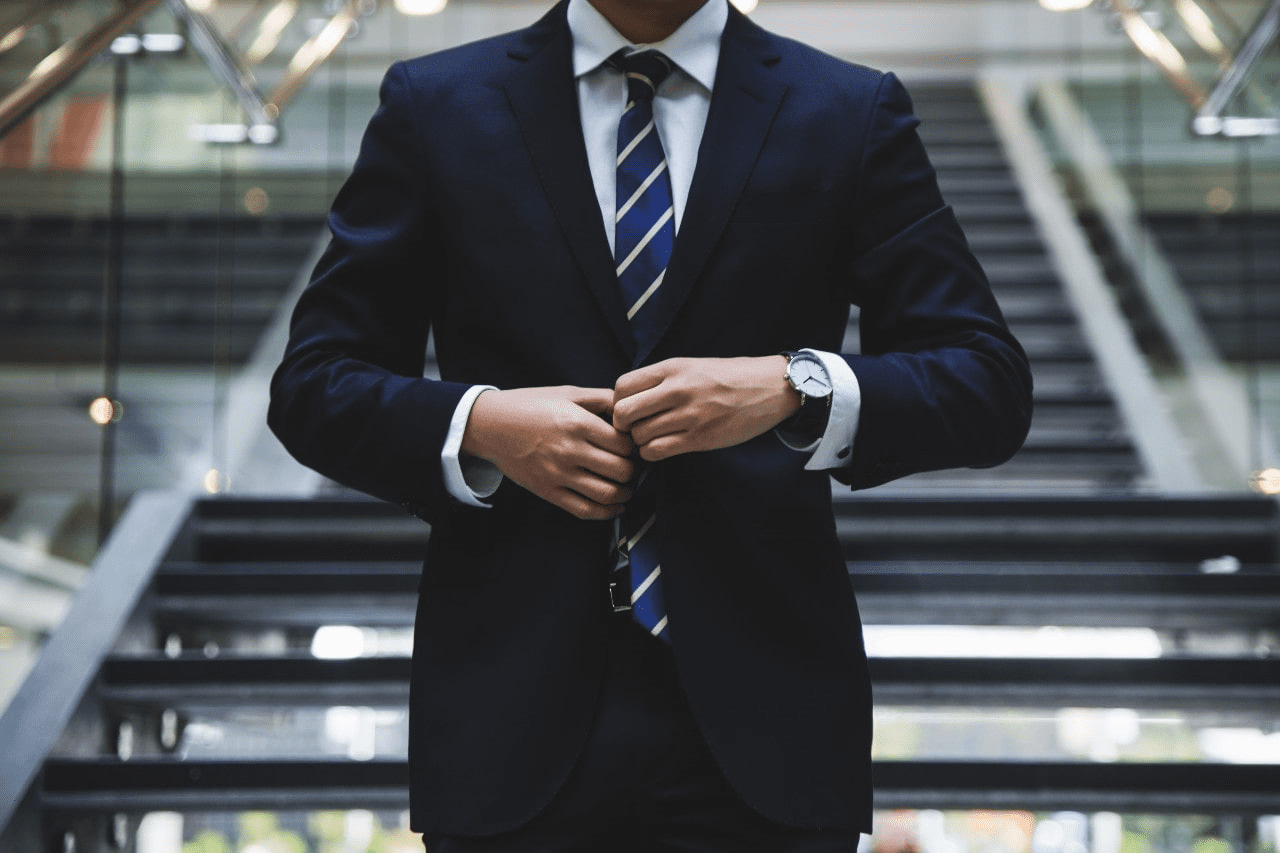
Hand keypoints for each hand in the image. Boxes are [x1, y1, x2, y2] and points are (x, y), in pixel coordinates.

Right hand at [461, 386, 635, 519]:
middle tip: (632, 466)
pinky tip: (614, 507)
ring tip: (627, 487)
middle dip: (633, 470)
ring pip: (607, 493)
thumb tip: (628, 409)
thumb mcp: (567, 392)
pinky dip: (606, 513)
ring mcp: (558, 474)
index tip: (632, 447)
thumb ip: (601, 398)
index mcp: (577, 423)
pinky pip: (584, 510)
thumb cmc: (529, 406)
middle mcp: (569, 450)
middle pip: (621, 470)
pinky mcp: (548, 491)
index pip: (624, 444)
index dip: (634, 447)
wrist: (490, 425)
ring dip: (625, 493)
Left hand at [613, 356, 800, 460]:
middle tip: (635, 428)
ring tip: (653, 437)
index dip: (618, 402)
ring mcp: (689, 415)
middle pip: (623, 413)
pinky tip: (663, 447)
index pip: (622, 386)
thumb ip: (661, 380)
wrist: (769, 388)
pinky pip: (657, 451)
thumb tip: (628, 398)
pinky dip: (653, 453)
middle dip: (623, 425)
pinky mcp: (700, 438)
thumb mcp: (692, 366)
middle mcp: (677, 390)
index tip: (629, 408)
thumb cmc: (729, 377)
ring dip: (640, 441)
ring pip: (639, 436)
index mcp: (672, 368)